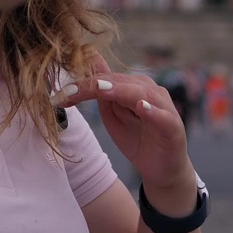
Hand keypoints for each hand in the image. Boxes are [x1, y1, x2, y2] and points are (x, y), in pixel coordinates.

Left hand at [53, 48, 194, 199]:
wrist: (161, 170)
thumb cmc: (137, 139)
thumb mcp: (112, 115)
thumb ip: (101, 92)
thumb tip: (86, 62)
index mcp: (132, 86)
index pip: (104, 79)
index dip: (81, 84)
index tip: (59, 95)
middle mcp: (149, 90)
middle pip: (117, 82)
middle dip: (91, 86)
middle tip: (68, 92)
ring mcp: (163, 106)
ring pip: (139, 93)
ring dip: (119, 90)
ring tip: (101, 89)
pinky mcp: (173, 126)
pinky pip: (162, 116)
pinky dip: (152, 111)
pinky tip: (141, 107)